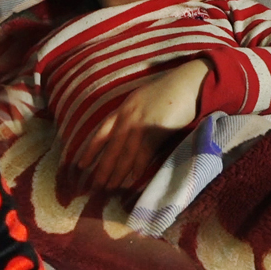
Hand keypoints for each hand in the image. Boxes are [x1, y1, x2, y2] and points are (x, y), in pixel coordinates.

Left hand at [73, 59, 208, 191]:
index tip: (82, 165)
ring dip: (118, 172)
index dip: (91, 150)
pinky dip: (138, 166)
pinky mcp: (157, 128)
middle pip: (112, 146)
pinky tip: (133, 178)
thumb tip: (126, 134)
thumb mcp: (143, 99)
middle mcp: (128, 116)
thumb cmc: (169, 91)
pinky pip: (145, 152)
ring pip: (125, 152)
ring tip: (111, 187)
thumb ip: (132, 114)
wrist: (188, 82)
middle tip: (94, 186)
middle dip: (102, 167)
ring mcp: (142, 122)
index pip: (102, 132)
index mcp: (124, 108)